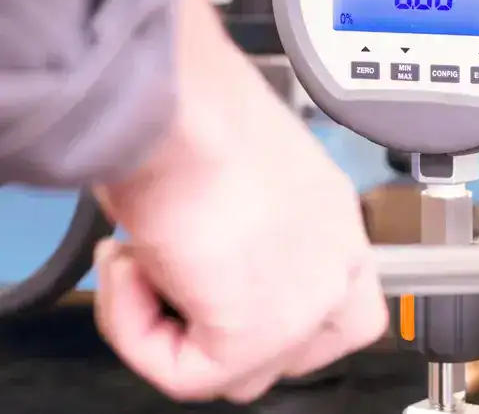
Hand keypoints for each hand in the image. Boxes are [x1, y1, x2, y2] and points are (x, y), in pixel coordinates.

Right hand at [91, 0, 387, 402]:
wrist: (181, 107)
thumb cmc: (199, 109)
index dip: (285, 311)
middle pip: (298, 349)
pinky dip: (135, 329)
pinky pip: (185, 374)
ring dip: (172, 325)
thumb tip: (194, 250)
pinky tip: (129, 265)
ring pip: (239, 371)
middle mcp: (334, 264)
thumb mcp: (231, 172)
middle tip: (177, 284)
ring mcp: (304, 304)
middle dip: (227, 330)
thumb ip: (236, 226)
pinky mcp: (254, 335)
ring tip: (144, 259)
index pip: (346, 301)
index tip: (227, 291)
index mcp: (336, 221)